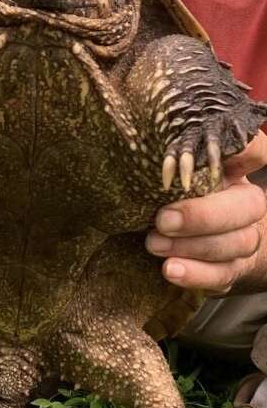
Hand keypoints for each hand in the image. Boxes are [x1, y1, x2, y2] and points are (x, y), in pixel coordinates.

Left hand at [146, 133, 266, 293]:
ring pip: (236, 244)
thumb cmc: (170, 196)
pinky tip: (171, 270)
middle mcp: (246, 204)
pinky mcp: (229, 271)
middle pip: (246, 207)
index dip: (245, 150)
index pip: (255, 151)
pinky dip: (196, 274)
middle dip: (203, 216)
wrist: (180, 240)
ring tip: (154, 243)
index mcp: (234, 171)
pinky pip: (222, 276)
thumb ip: (170, 155)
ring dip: (193, 246)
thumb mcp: (170, 172)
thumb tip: (152, 132)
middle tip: (162, 219)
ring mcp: (243, 239)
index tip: (222, 154)